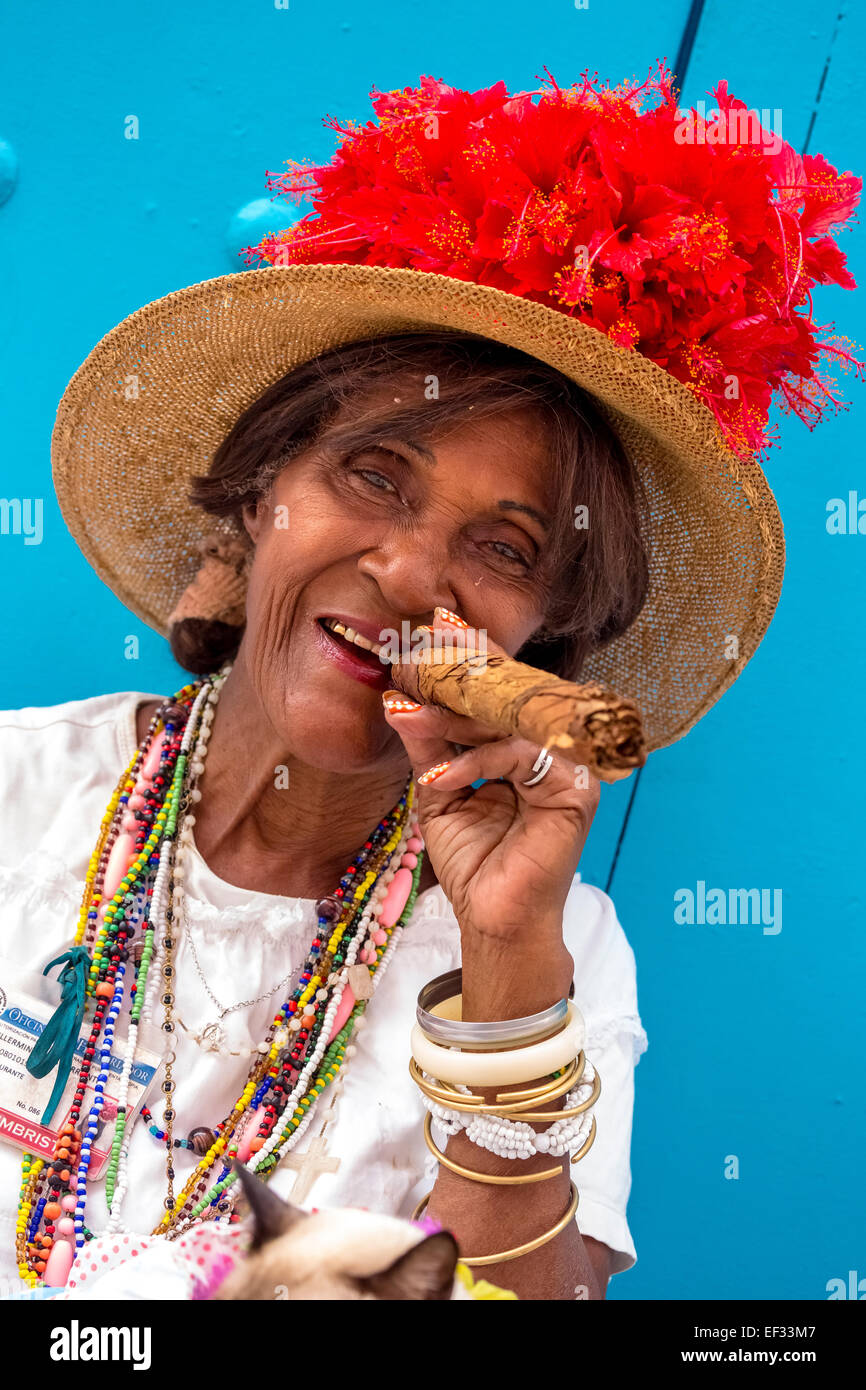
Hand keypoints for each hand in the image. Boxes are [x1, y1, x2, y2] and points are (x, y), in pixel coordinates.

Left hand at [382, 609, 602, 945]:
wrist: (494, 920)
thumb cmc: (475, 859)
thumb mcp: (438, 789)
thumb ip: (427, 742)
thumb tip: (398, 697)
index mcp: (527, 741)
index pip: (503, 687)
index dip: (472, 655)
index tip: (435, 625)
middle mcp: (554, 746)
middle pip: (513, 690)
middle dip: (462, 670)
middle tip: (416, 655)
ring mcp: (570, 766)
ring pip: (512, 718)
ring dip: (456, 714)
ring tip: (410, 711)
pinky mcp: (574, 791)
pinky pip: (519, 756)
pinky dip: (474, 761)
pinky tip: (440, 774)